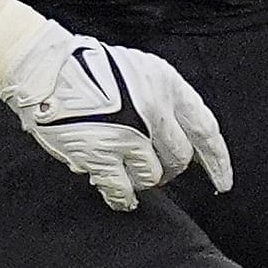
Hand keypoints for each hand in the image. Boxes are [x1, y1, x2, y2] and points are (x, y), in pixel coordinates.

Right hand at [0, 0, 232, 212]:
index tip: (223, 182)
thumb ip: (164, 103)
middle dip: (169, 168)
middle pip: (179, 157)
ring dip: (143, 178)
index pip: (205, 130)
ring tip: (129, 171)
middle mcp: (153, 109)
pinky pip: (123, 189)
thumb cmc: (90, 68)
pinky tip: (123, 198)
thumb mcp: (140, 73)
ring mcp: (127, 134)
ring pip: (152, 175)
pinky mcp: (101, 154)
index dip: (217, 160)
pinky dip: (124, 197)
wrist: (45, 68)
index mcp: (166, 84)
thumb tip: (180, 146)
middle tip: (157, 171)